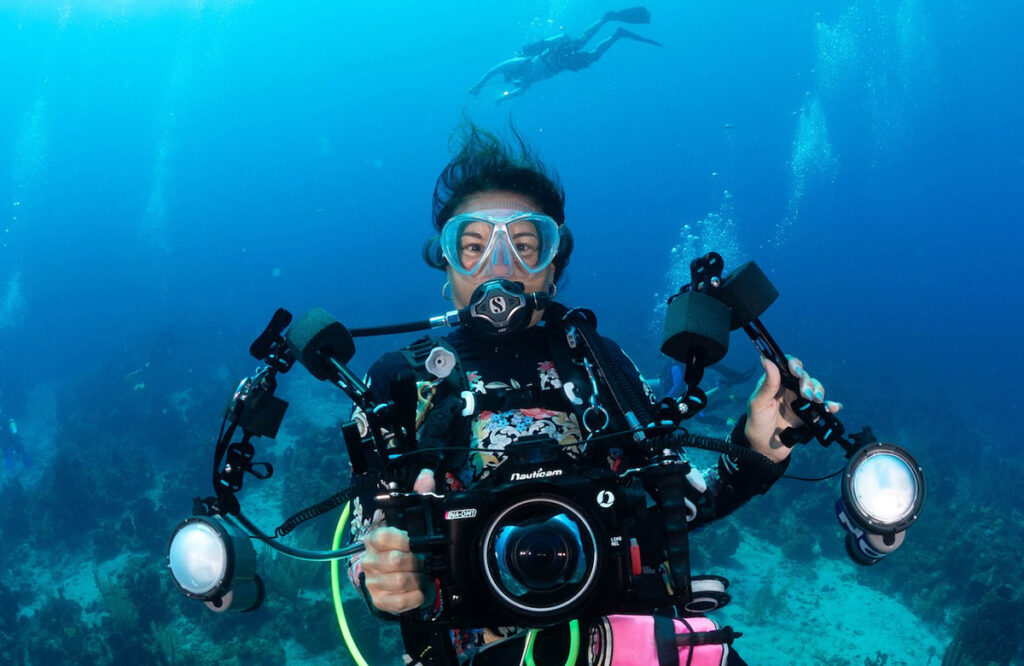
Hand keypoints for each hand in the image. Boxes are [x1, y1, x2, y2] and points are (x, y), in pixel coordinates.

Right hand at [359, 469, 435, 613]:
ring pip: (400, 581)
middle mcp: (370, 560)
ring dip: (419, 578)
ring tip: (424, 574)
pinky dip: (416, 596)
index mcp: (375, 539)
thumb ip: (420, 497)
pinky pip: (401, 601)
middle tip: (427, 560)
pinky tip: (420, 590)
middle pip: (396, 561)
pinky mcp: (379, 601)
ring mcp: (373, 582)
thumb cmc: (405, 548)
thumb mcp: (413, 521)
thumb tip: (426, 475)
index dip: (405, 540)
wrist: (393, 580)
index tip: (418, 543)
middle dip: (418, 561)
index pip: (384, 537)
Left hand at [744, 356, 840, 462]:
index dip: (794, 364)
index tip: (796, 371)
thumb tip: (766, 360)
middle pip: (804, 377)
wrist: (765, 450)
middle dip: (808, 382)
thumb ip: (766, 385)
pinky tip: (834, 407)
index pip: (787, 366)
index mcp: (775, 384)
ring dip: (819, 391)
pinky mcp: (809, 414)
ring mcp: (800, 402)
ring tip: (816, 400)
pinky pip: (823, 407)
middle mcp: (789, 390)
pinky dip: (830, 405)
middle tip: (806, 394)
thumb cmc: (757, 424)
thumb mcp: (758, 405)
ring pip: (815, 389)